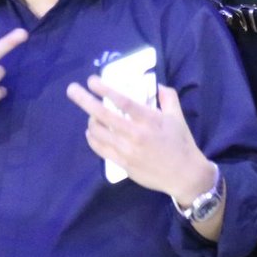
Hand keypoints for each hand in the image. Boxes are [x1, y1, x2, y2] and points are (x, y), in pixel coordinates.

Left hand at [66, 78, 213, 202]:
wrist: (184, 175)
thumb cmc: (181, 143)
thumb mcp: (177, 116)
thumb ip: (168, 97)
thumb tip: (157, 85)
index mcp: (148, 119)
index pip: (122, 101)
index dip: (104, 89)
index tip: (92, 80)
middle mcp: (134, 134)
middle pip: (103, 115)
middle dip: (84, 100)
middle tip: (72, 89)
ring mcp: (126, 151)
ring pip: (98, 132)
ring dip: (90, 120)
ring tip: (90, 114)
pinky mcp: (122, 164)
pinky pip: (100, 149)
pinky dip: (92, 138)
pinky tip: (91, 132)